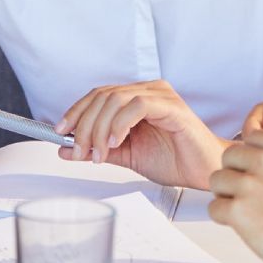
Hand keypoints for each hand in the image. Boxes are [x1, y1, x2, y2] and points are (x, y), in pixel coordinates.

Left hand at [54, 80, 228, 189]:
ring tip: (99, 153)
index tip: (59, 131)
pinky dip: (121, 124)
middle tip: (79, 151)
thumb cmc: (173, 160)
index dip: (76, 111)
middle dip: (84, 125)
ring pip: (116, 99)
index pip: (99, 95)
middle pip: (103, 96)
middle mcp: (148, 90)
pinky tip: (117, 142)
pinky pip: (138, 105)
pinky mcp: (173, 107)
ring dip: (100, 129)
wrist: (203, 172)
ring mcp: (161, 96)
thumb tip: (65, 149)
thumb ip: (98, 150)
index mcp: (137, 98)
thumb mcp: (126, 156)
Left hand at [207, 128, 262, 262]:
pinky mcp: (238, 209)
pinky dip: (223, 218)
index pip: (251, 139)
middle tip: (246, 194)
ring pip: (217, 180)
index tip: (256, 174)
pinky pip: (214, 207)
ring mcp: (250, 184)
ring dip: (226, 195)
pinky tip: (242, 226)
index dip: (251, 159)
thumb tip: (257, 163)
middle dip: (235, 174)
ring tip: (244, 211)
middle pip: (230, 156)